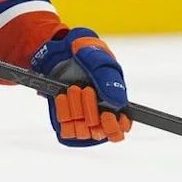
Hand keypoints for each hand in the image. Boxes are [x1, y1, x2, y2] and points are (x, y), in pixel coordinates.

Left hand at [31, 28, 131, 146]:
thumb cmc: (87, 54)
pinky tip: (62, 96)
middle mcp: (99, 114)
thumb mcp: (100, 62)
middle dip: (91, 111)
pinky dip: (63, 112)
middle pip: (100, 131)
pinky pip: (65, 128)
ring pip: (82, 131)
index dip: (114, 127)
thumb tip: (118, 104)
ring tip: (72, 89)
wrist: (61, 50)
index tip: (105, 115)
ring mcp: (81, 118)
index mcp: (115, 103)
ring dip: (76, 110)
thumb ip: (110, 82)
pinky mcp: (65, 118)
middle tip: (86, 90)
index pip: (121, 128)